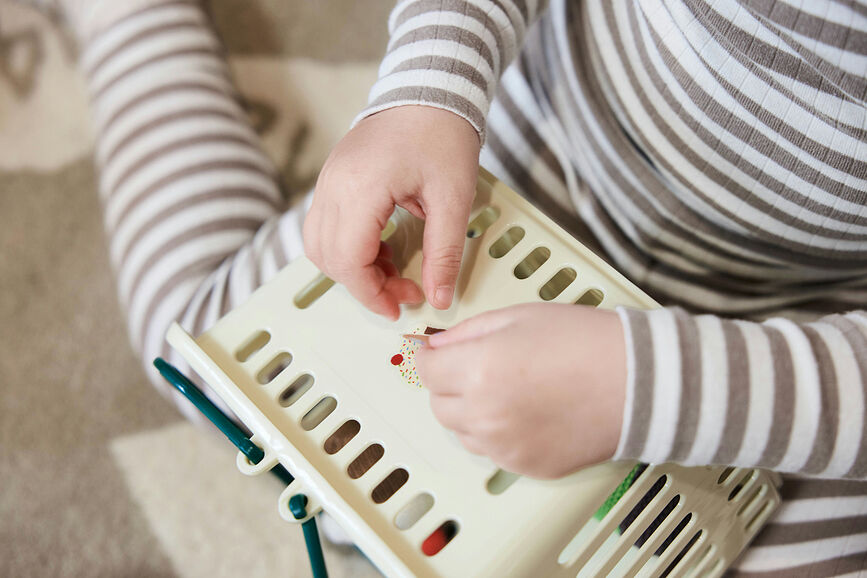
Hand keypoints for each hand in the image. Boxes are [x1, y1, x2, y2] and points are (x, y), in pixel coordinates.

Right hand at [303, 106, 480, 319]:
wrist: (430, 88)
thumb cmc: (443, 134)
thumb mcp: (454, 198)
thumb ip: (445, 252)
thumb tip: (438, 298)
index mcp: (361, 189)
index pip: (348, 261)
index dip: (371, 294)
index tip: (400, 308)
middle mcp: (333, 185)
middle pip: (329, 257)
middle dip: (364, 285)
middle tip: (405, 292)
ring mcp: (328, 179)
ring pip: (320, 244)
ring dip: (352, 267)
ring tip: (394, 270)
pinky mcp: (333, 177)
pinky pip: (326, 224)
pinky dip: (349, 246)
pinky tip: (383, 247)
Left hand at [414, 303, 626, 478]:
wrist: (638, 382)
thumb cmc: (586, 342)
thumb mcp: (519, 316)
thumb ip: (468, 331)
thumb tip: (438, 345)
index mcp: (477, 370)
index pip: (425, 370)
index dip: (431, 357)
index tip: (440, 353)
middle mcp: (484, 415)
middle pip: (438, 405)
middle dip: (448, 385)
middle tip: (478, 367)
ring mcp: (504, 447)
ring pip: (463, 432)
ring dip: (470, 412)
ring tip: (507, 390)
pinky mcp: (525, 467)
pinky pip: (493, 452)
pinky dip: (498, 435)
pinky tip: (526, 413)